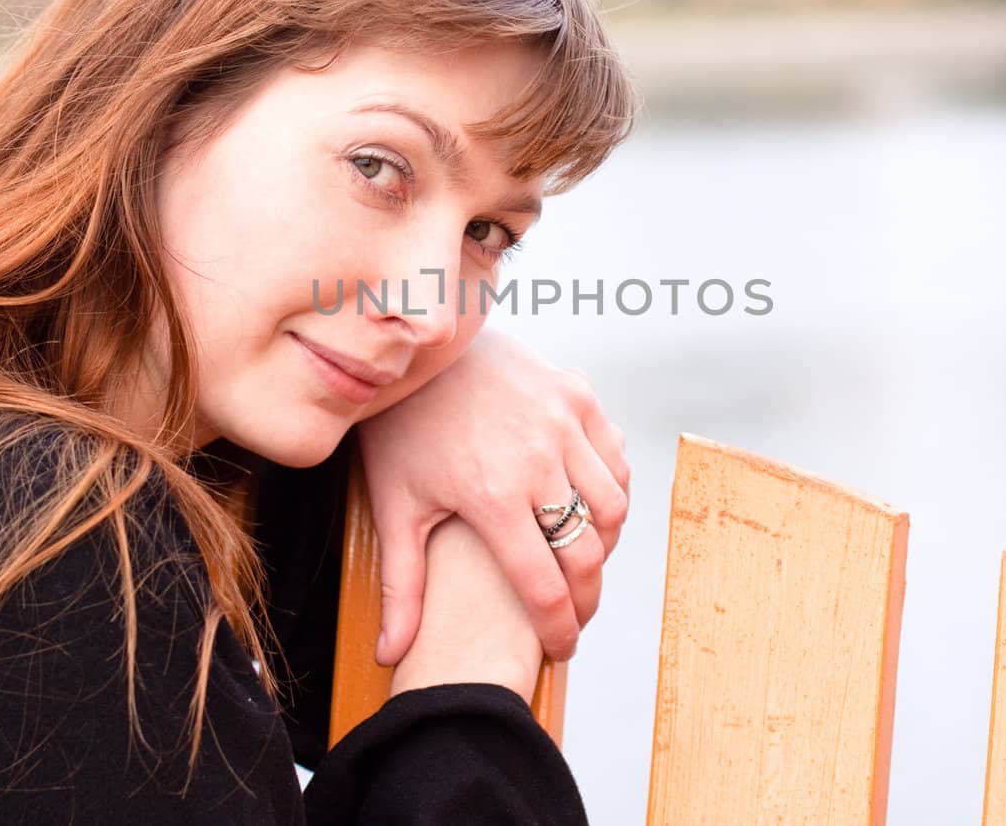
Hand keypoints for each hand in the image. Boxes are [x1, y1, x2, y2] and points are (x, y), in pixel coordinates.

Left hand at [355, 326, 630, 667]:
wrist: (421, 349)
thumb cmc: (401, 430)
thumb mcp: (396, 507)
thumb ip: (402, 587)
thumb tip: (390, 656)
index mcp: (491, 496)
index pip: (543, 586)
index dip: (558, 629)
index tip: (560, 648)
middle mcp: (537, 458)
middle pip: (587, 554)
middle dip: (587, 597)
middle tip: (575, 615)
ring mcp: (564, 421)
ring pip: (612, 507)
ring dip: (602, 542)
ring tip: (579, 560)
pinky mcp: (578, 395)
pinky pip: (615, 459)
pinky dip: (610, 490)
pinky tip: (584, 505)